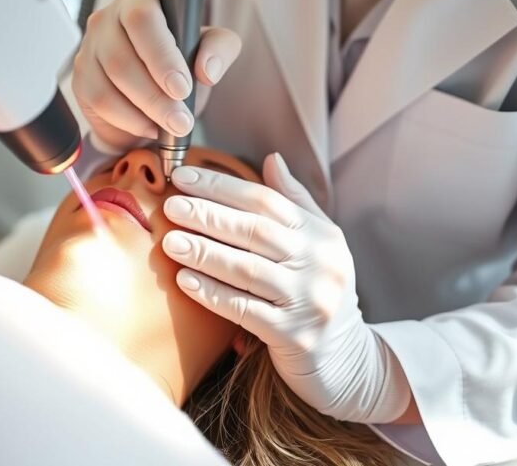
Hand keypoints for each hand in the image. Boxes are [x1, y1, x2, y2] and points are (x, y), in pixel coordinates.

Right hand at [72, 0, 241, 153]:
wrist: (153, 91)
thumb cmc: (179, 62)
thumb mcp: (208, 49)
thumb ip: (219, 48)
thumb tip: (207, 69)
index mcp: (139, 1)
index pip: (141, 18)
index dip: (161, 55)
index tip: (182, 88)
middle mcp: (106, 20)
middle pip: (121, 58)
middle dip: (156, 97)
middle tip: (181, 121)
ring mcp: (89, 49)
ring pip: (107, 86)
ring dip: (143, 113)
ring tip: (170, 127)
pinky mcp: (80, 79)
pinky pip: (99, 103)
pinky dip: (127, 121)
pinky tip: (148, 126)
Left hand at [161, 153, 410, 422]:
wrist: (345, 358)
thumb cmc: (317, 291)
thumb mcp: (317, 244)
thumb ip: (294, 202)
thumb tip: (272, 159)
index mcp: (321, 236)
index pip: (266, 201)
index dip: (222, 186)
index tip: (182, 177)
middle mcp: (320, 265)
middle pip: (256, 232)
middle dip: (209, 216)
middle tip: (172, 206)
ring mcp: (309, 302)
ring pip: (248, 271)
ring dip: (205, 254)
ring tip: (171, 241)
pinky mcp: (294, 336)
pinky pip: (245, 310)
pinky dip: (213, 294)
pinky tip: (185, 281)